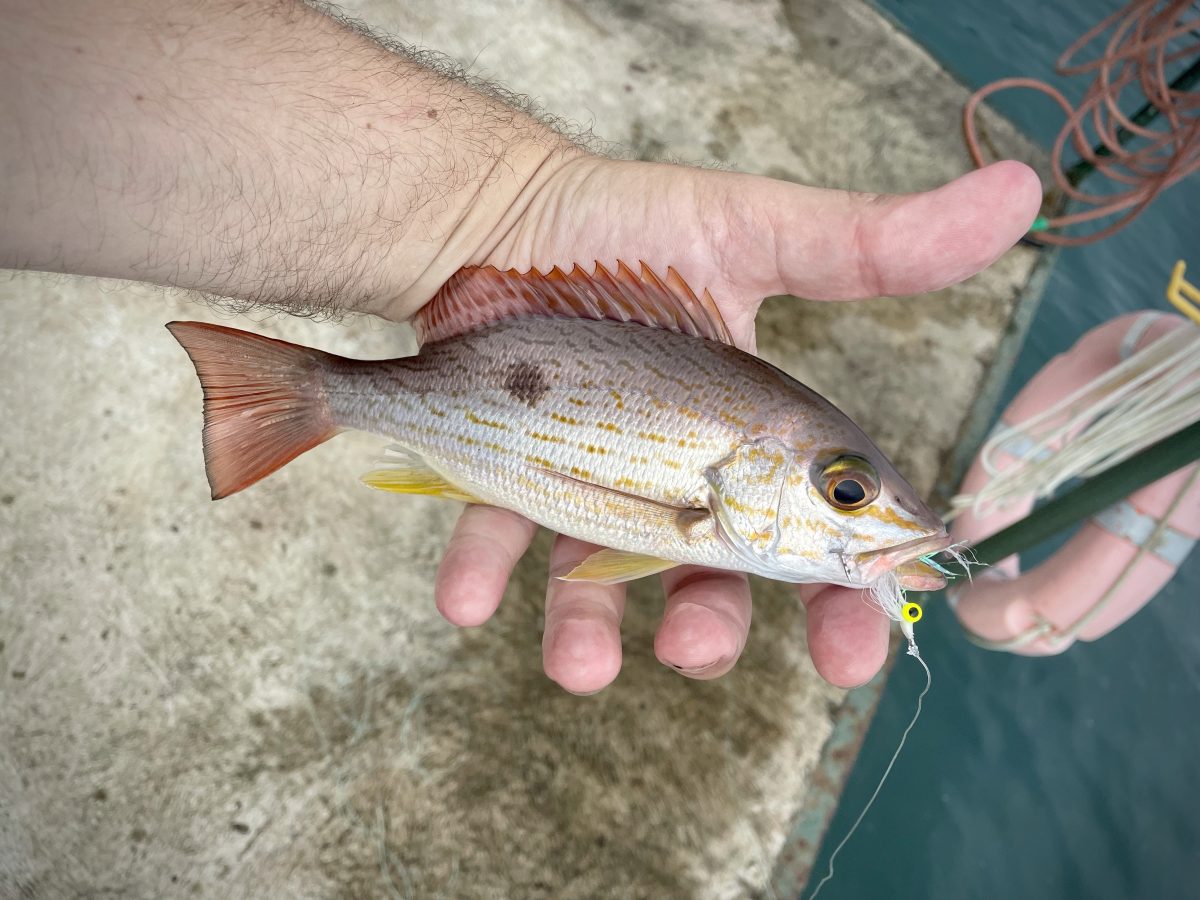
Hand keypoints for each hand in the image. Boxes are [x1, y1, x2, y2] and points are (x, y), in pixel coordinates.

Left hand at [429, 155, 1042, 692]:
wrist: (496, 216)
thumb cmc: (628, 229)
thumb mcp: (752, 231)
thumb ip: (868, 243)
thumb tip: (1018, 194)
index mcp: (749, 442)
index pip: (816, 532)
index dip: (845, 598)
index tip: (854, 652)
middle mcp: (671, 478)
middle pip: (708, 581)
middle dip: (710, 632)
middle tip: (699, 653)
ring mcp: (584, 485)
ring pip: (599, 583)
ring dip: (589, 633)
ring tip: (582, 667)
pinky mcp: (502, 477)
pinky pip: (492, 537)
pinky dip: (480, 572)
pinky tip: (467, 601)